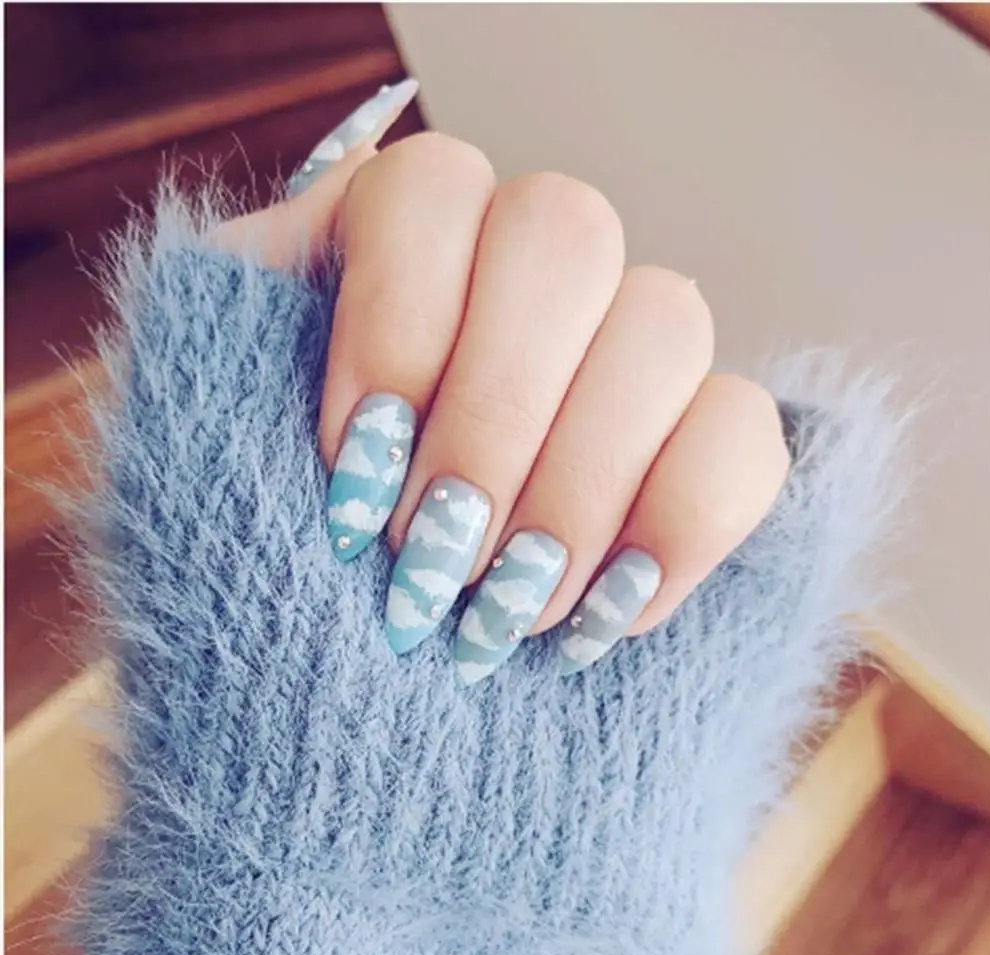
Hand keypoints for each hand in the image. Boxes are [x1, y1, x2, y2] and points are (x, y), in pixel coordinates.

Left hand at [213, 80, 789, 685]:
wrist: (344, 695)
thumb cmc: (267, 568)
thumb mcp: (212, 454)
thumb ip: (233, 357)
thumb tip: (285, 265)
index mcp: (405, 244)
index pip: (433, 193)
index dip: (399, 330)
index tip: (353, 481)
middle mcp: (528, 273)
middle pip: (567, 238)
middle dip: (494, 418)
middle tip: (430, 564)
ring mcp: (627, 353)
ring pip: (667, 327)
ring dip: (578, 489)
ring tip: (505, 616)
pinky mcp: (702, 445)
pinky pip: (744, 439)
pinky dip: (678, 532)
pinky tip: (602, 616)